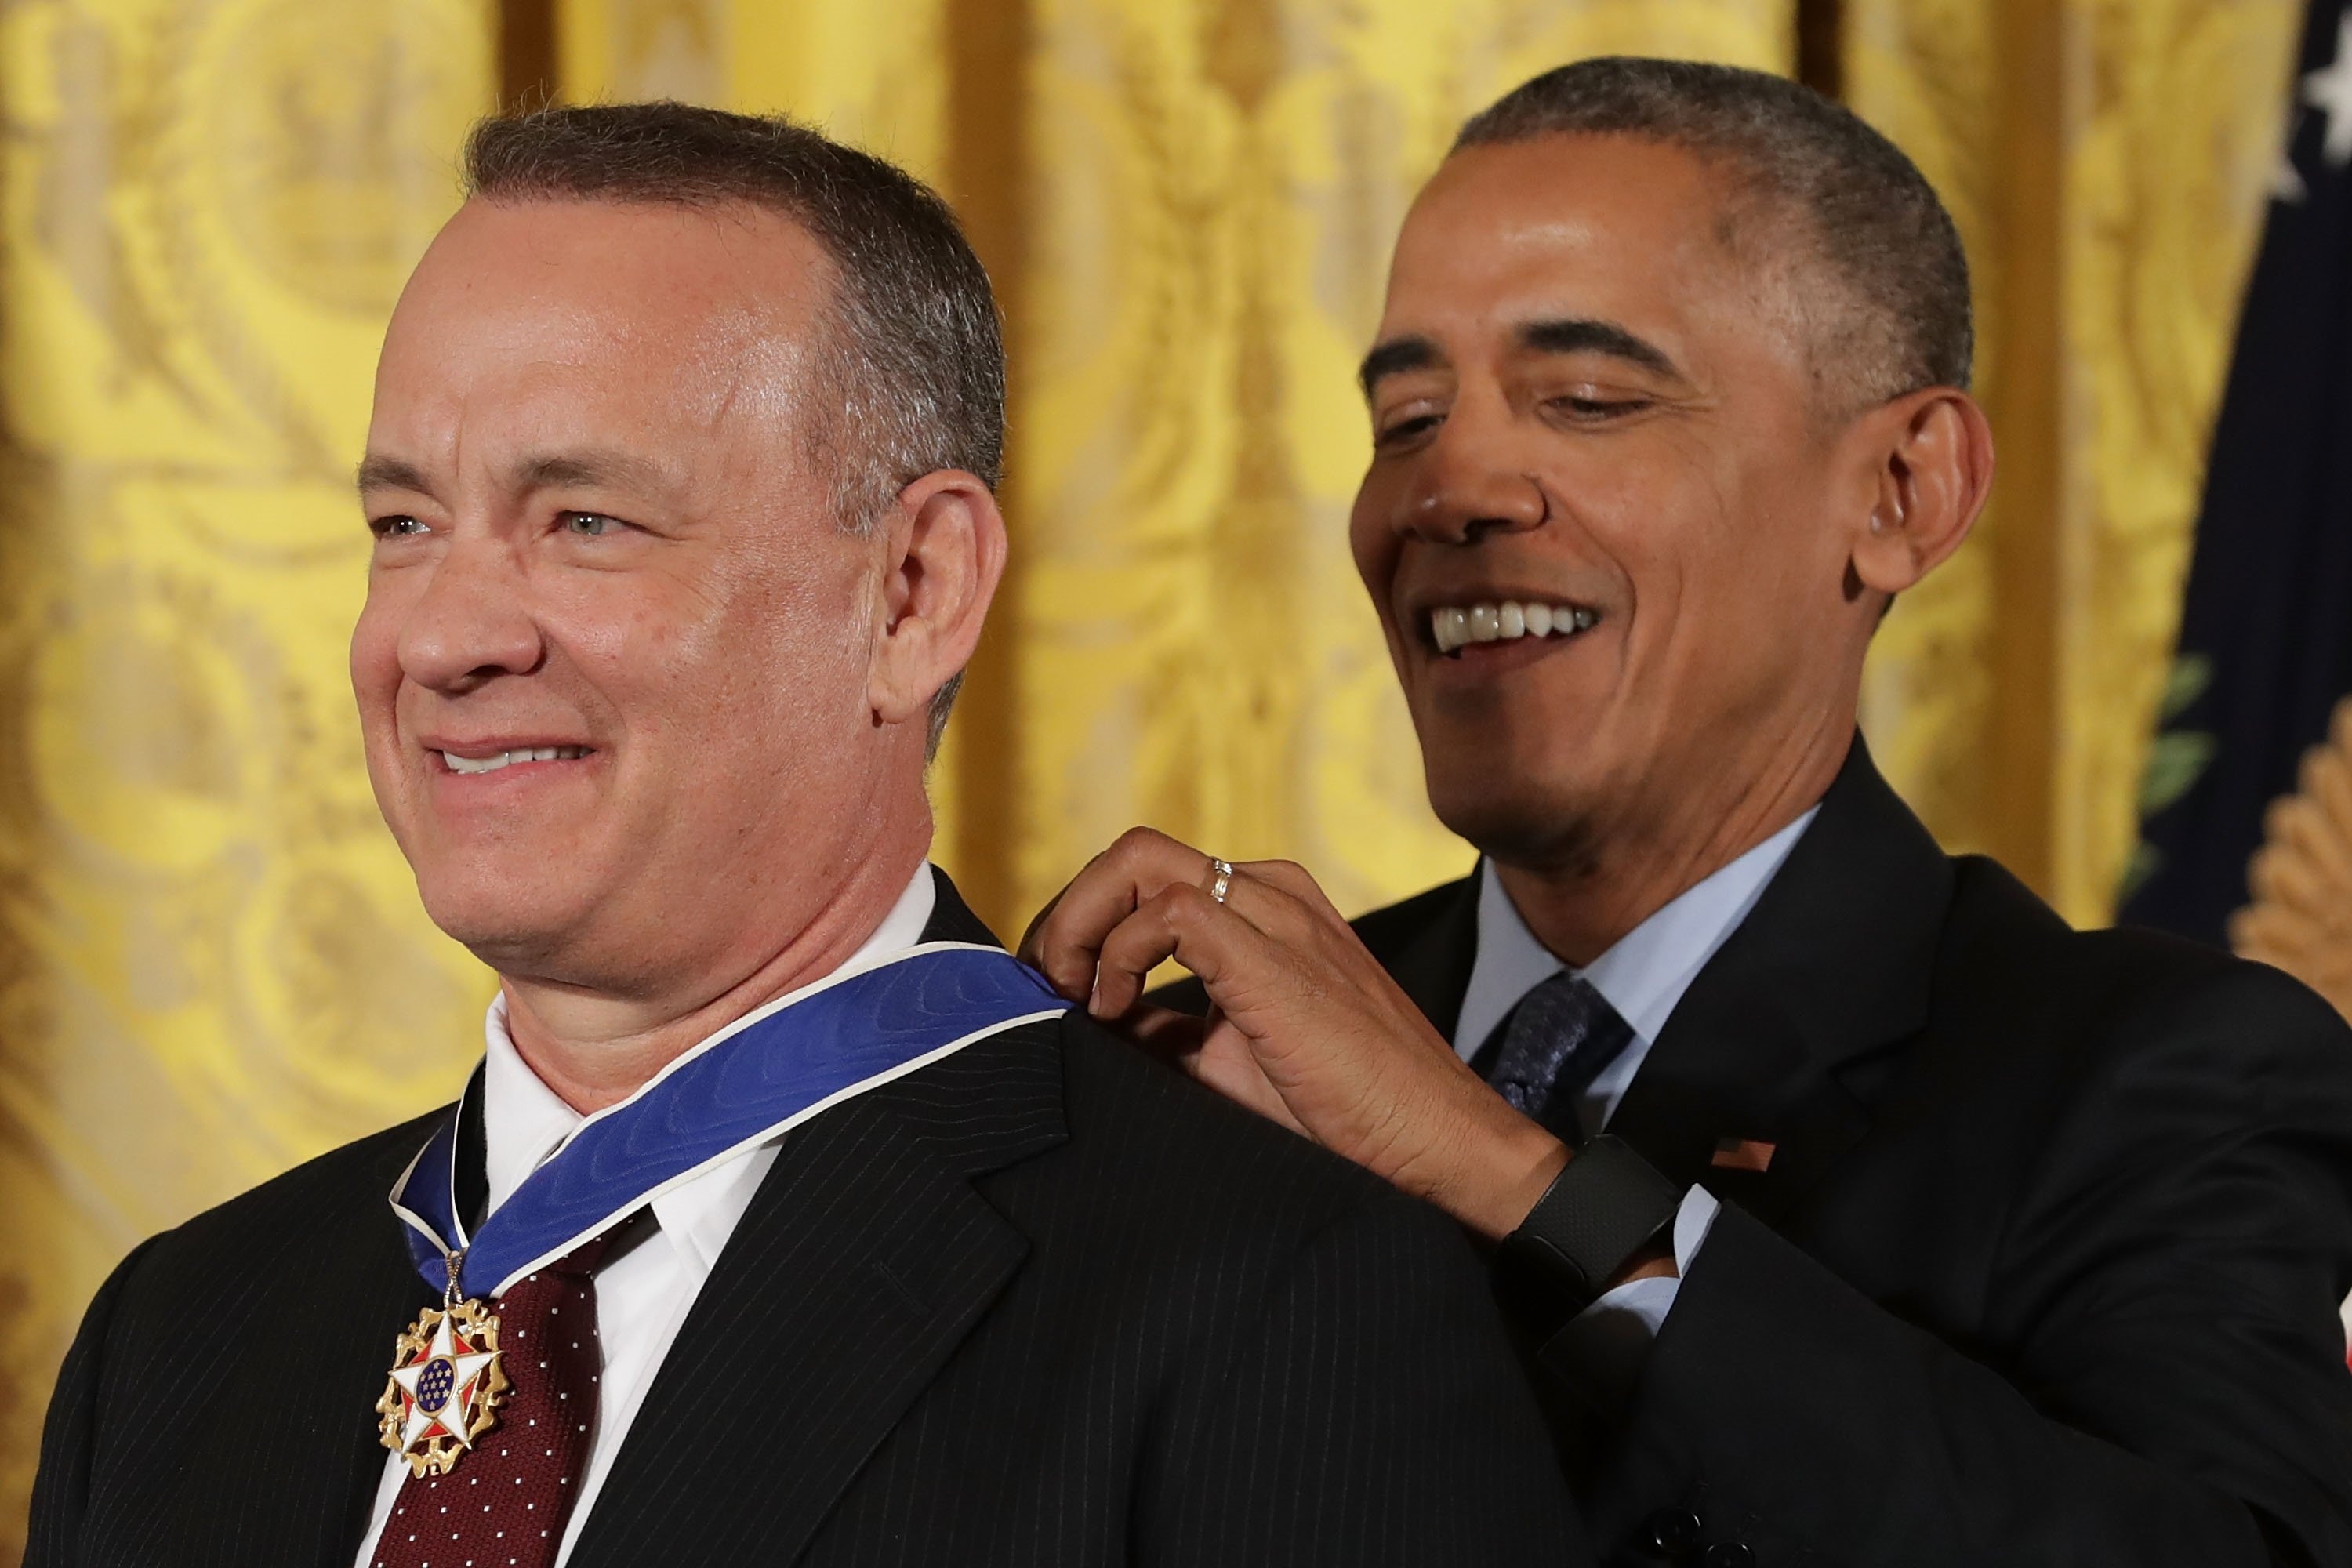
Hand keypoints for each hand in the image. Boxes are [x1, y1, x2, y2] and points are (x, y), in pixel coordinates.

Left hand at [1020, 828, 1570, 1241]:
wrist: (1434, 1143)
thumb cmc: (1344, 1112)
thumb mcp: (1227, 1061)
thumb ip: (1165, 1028)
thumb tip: (1089, 1022)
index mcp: (1266, 909)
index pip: (1148, 878)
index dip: (1084, 923)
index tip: (1057, 990)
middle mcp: (1271, 894)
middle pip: (1133, 854)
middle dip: (1068, 912)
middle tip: (1047, 985)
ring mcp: (1278, 916)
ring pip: (1140, 860)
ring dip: (1081, 921)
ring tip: (1072, 994)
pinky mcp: (1277, 954)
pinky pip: (1172, 908)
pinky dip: (1122, 952)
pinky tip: (1118, 1011)